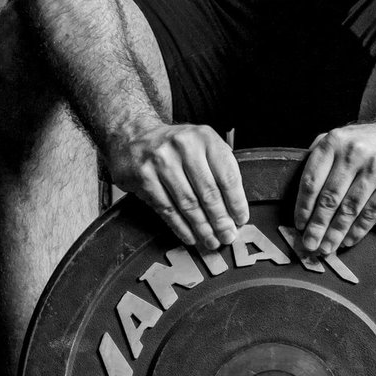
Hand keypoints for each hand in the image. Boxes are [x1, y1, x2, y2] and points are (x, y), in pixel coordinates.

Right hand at [107, 123, 249, 252]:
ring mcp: (162, 161)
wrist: (134, 136)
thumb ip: (219, 169)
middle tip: (227, 235)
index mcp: (204, 138)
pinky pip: (167, 209)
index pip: (227, 176)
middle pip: (208, 192)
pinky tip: (190, 235)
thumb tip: (233, 208)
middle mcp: (184, 146)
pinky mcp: (145, 177)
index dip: (236, 202)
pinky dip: (180, 226)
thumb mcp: (202, 144)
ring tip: (210, 239)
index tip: (240, 219)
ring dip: (202, 227)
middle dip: (220, 220)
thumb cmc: (174, 145)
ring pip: (188, 204)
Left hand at [294, 120, 375, 255]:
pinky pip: (372, 211)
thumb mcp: (341, 137)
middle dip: (317, 226)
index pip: (312, 180)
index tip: (299, 225)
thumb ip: (319, 154)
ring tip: (327, 248)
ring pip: (350, 208)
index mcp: (334, 141)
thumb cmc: (369, 142)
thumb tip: (298, 188)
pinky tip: (349, 241)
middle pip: (329, 197)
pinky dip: (358, 230)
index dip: (303, 207)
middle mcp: (353, 151)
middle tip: (309, 245)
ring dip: (336, 233)